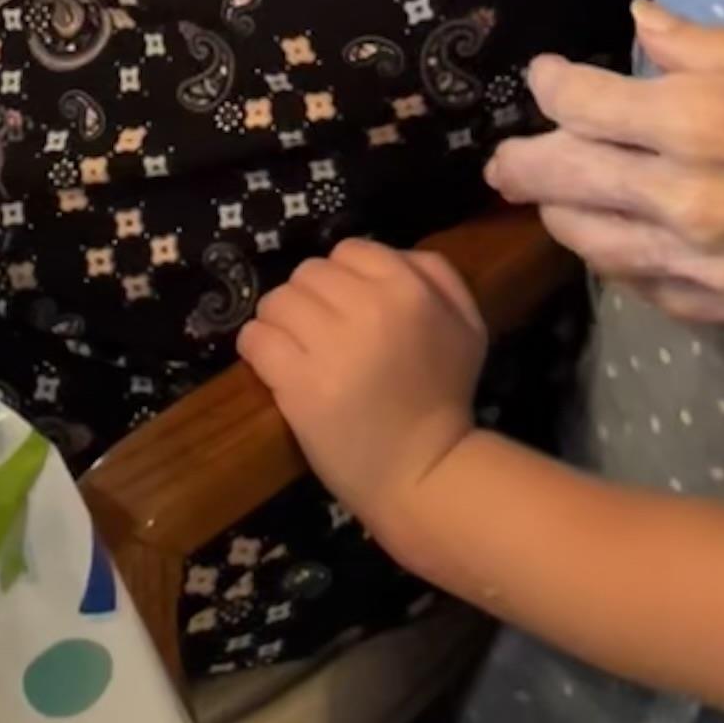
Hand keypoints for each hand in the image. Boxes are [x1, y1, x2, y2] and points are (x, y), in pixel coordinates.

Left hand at [237, 240, 487, 527]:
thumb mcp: (467, 325)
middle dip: (310, 299)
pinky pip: (256, 338)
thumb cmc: (444, 397)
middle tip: (320, 331)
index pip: (350, 250)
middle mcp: (368, 309)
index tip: (347, 307)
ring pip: (276, 301)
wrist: (425, 472)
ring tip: (295, 348)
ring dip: (280, 322)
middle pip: (308, 273)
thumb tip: (389, 254)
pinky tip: (274, 364)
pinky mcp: (298, 383)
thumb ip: (436, 275)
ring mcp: (330, 347)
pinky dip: (258, 347)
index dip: (344, 277)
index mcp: (409, 290)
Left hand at [492, 0, 723, 337]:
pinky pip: (664, 294)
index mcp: (710, 119)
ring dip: (571, 221)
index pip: (585, 104)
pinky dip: (630, 268)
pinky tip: (627, 254)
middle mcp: (699, 201)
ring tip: (552, 205)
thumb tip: (643, 26)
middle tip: (506, 159)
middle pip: (572, 184)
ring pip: (606, 249)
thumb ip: (718, 47)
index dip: (554, 87)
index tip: (547, 76)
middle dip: (530, 165)